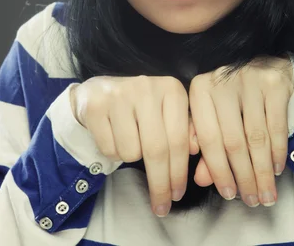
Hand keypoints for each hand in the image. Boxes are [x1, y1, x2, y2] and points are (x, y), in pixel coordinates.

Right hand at [70, 74, 191, 217]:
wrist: (100, 91)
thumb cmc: (142, 107)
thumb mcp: (168, 112)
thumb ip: (186, 130)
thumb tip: (196, 150)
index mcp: (172, 88)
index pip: (179, 140)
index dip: (179, 172)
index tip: (177, 195)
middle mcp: (147, 88)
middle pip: (157, 150)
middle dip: (160, 184)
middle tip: (161, 205)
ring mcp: (120, 95)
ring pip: (131, 152)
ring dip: (131, 159)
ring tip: (130, 142)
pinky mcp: (96, 107)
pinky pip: (109, 149)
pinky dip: (113, 152)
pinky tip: (113, 136)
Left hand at [188, 54, 293, 207]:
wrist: (263, 63)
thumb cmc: (232, 95)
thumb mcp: (213, 114)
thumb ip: (206, 145)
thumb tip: (202, 179)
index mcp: (200, 89)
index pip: (208, 138)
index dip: (218, 171)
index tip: (229, 195)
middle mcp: (222, 81)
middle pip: (233, 141)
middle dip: (244, 177)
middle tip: (253, 200)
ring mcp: (249, 80)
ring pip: (256, 138)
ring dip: (262, 172)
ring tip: (266, 194)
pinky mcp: (274, 83)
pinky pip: (277, 127)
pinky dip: (278, 153)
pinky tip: (277, 169)